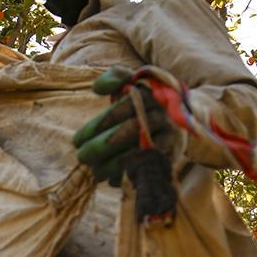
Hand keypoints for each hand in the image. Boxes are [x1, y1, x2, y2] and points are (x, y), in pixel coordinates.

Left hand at [73, 67, 182, 183]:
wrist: (179, 121)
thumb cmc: (144, 104)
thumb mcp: (132, 84)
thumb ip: (114, 77)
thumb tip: (97, 88)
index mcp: (151, 95)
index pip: (123, 108)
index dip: (98, 124)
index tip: (76, 140)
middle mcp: (163, 114)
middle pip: (129, 130)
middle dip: (101, 146)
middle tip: (81, 157)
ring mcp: (171, 137)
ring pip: (139, 152)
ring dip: (112, 165)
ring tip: (95, 170)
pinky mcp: (173, 156)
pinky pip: (148, 168)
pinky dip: (129, 175)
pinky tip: (112, 179)